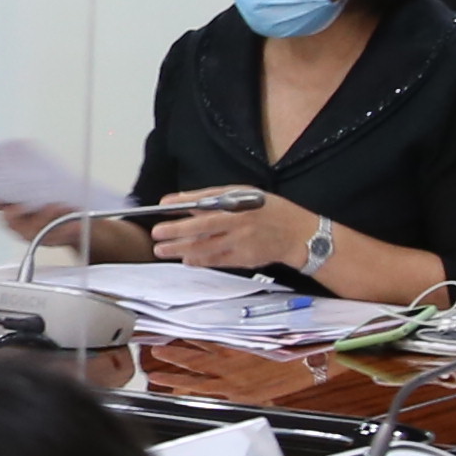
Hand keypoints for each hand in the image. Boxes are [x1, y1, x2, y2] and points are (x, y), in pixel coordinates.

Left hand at [154, 192, 314, 274]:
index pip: (206, 203)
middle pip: (201, 228)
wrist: (299, 235)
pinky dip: (200, 261)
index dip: (183, 205)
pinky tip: (186, 260)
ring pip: (205, 248)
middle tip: (156, 234)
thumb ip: (214, 197)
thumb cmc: (270, 210)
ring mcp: (242, 243)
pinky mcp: (244, 259)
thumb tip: (183, 200)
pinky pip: (217, 261)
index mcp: (240, 204)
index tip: (162, 205)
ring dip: (181, 250)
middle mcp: (240, 224)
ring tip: (162, 250)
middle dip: (176, 232)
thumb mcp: (245, 194)